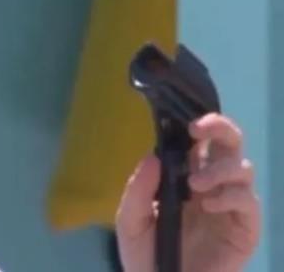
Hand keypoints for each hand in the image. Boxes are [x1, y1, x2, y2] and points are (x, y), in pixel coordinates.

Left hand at [115, 114, 260, 271]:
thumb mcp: (131, 222)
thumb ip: (138, 190)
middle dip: (220, 129)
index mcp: (186, 178)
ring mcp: (231, 206)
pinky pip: (248, 202)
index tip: (187, 123)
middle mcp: (213, 186)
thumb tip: (152, 157)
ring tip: (195, 185)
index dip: (201, 126)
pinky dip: (230, 196)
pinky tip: (209, 205)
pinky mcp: (245, 229)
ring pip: (242, 170)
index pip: (202, 143)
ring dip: (219, 169)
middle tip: (198, 129)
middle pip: (230, 145)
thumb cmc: (146, 255)